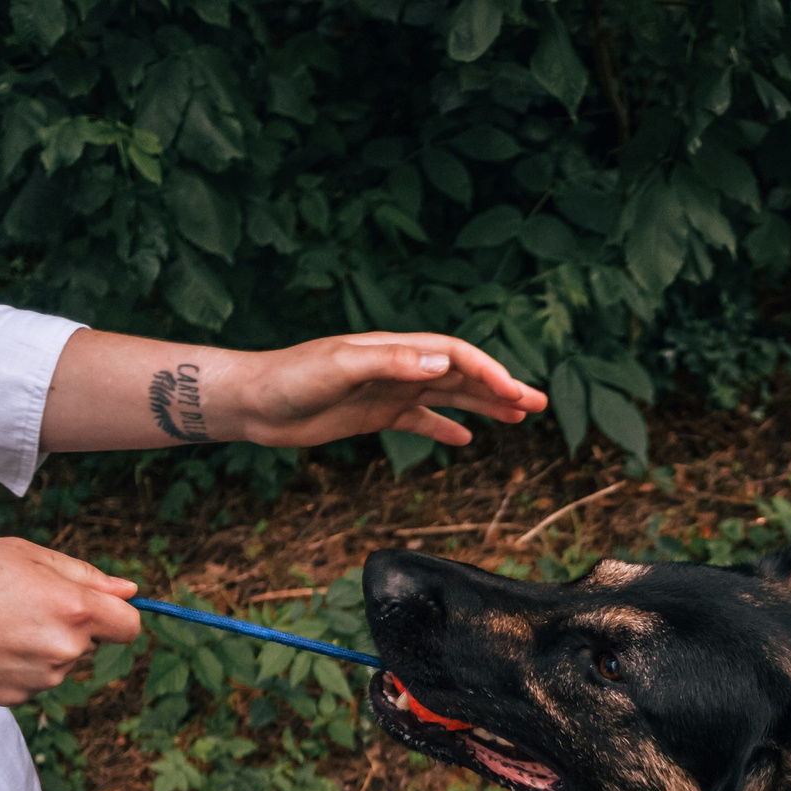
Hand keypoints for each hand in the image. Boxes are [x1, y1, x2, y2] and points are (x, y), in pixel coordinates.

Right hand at [0, 540, 143, 704]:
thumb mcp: (26, 553)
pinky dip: (15, 664)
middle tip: (16, 600)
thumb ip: (84, 575)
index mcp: (73, 609)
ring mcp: (39, 679)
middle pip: (89, 641)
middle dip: (67, 623)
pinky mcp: (13, 698)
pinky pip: (31, 679)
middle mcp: (63, 649)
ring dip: (40, 644)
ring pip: (59, 661)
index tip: (93, 606)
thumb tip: (129, 591)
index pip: (128, 626)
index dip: (114, 613)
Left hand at [228, 332, 546, 447]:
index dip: (488, 372)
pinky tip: (464, 441)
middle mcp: (397, 366)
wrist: (252, 401)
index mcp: (393, 349)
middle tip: (537, 403)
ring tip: (518, 418)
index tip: (514, 394)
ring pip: (447, 397)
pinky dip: (443, 429)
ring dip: (483, 406)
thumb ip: (391, 363)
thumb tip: (443, 363)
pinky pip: (419, 420)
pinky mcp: (374, 413)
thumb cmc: (289, 378)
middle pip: (460, 374)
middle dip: (500, 388)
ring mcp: (387, 390)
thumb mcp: (340, 367)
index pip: (455, 356)